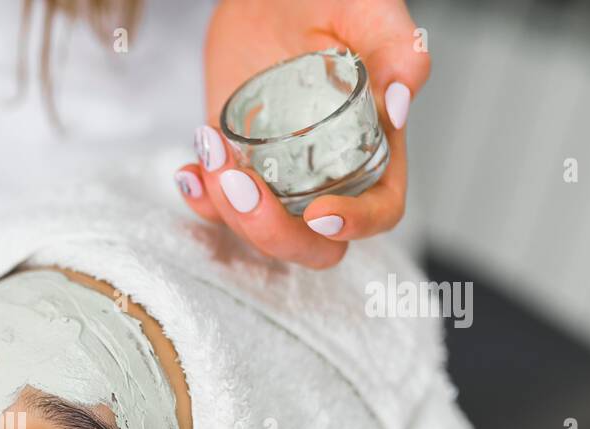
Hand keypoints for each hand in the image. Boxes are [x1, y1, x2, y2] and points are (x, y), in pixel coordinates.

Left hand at [176, 0, 429, 268]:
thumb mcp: (366, 11)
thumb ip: (397, 47)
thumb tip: (401, 104)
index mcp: (374, 147)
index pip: (380, 210)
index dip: (356, 225)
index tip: (320, 213)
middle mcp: (328, 174)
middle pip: (311, 244)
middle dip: (272, 231)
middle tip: (240, 182)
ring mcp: (281, 179)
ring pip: (259, 232)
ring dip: (226, 206)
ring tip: (208, 141)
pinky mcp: (240, 169)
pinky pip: (220, 210)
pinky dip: (201, 201)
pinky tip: (189, 171)